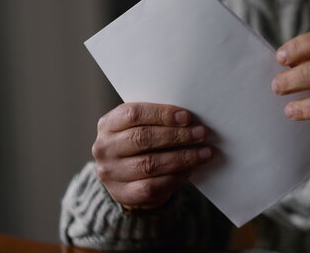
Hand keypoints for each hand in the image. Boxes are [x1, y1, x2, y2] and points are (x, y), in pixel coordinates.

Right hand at [92, 103, 212, 209]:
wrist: (125, 178)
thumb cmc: (140, 144)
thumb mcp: (140, 126)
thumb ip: (158, 121)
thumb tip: (191, 120)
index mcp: (108, 124)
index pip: (133, 114)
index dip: (162, 114)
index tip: (187, 117)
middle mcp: (104, 148)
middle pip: (143, 138)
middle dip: (177, 135)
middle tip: (202, 133)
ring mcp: (110, 173)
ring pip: (150, 164)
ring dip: (183, 157)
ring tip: (205, 152)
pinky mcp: (122, 194)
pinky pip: (152, 186)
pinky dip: (175, 177)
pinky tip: (191, 169)